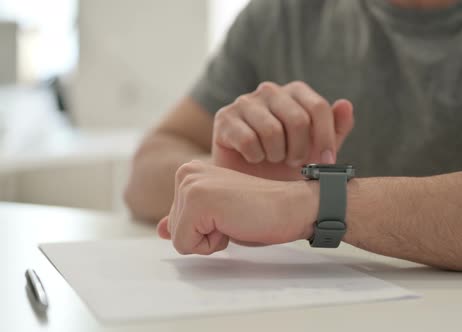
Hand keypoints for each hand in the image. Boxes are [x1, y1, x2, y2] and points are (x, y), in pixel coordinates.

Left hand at [157, 160, 318, 254]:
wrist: (291, 207)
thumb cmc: (261, 212)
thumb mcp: (218, 217)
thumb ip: (187, 220)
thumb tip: (160, 230)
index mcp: (190, 173)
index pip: (175, 221)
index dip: (204, 229)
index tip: (231, 213)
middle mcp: (186, 173)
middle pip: (173, 229)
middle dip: (205, 234)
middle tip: (235, 216)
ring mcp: (191, 185)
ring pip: (179, 238)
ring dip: (210, 239)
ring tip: (235, 218)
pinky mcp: (198, 201)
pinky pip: (185, 244)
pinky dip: (211, 245)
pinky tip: (234, 222)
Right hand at [212, 81, 353, 179]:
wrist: (249, 183)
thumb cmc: (285, 165)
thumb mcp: (317, 150)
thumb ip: (336, 129)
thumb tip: (346, 104)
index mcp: (295, 92)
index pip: (318, 107)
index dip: (325, 139)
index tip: (326, 162)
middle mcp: (270, 90)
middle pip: (298, 119)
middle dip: (300, 150)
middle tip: (293, 162)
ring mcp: (245, 101)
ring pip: (272, 131)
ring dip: (276, 155)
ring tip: (273, 159)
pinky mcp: (224, 118)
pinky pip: (249, 141)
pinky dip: (255, 157)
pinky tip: (253, 158)